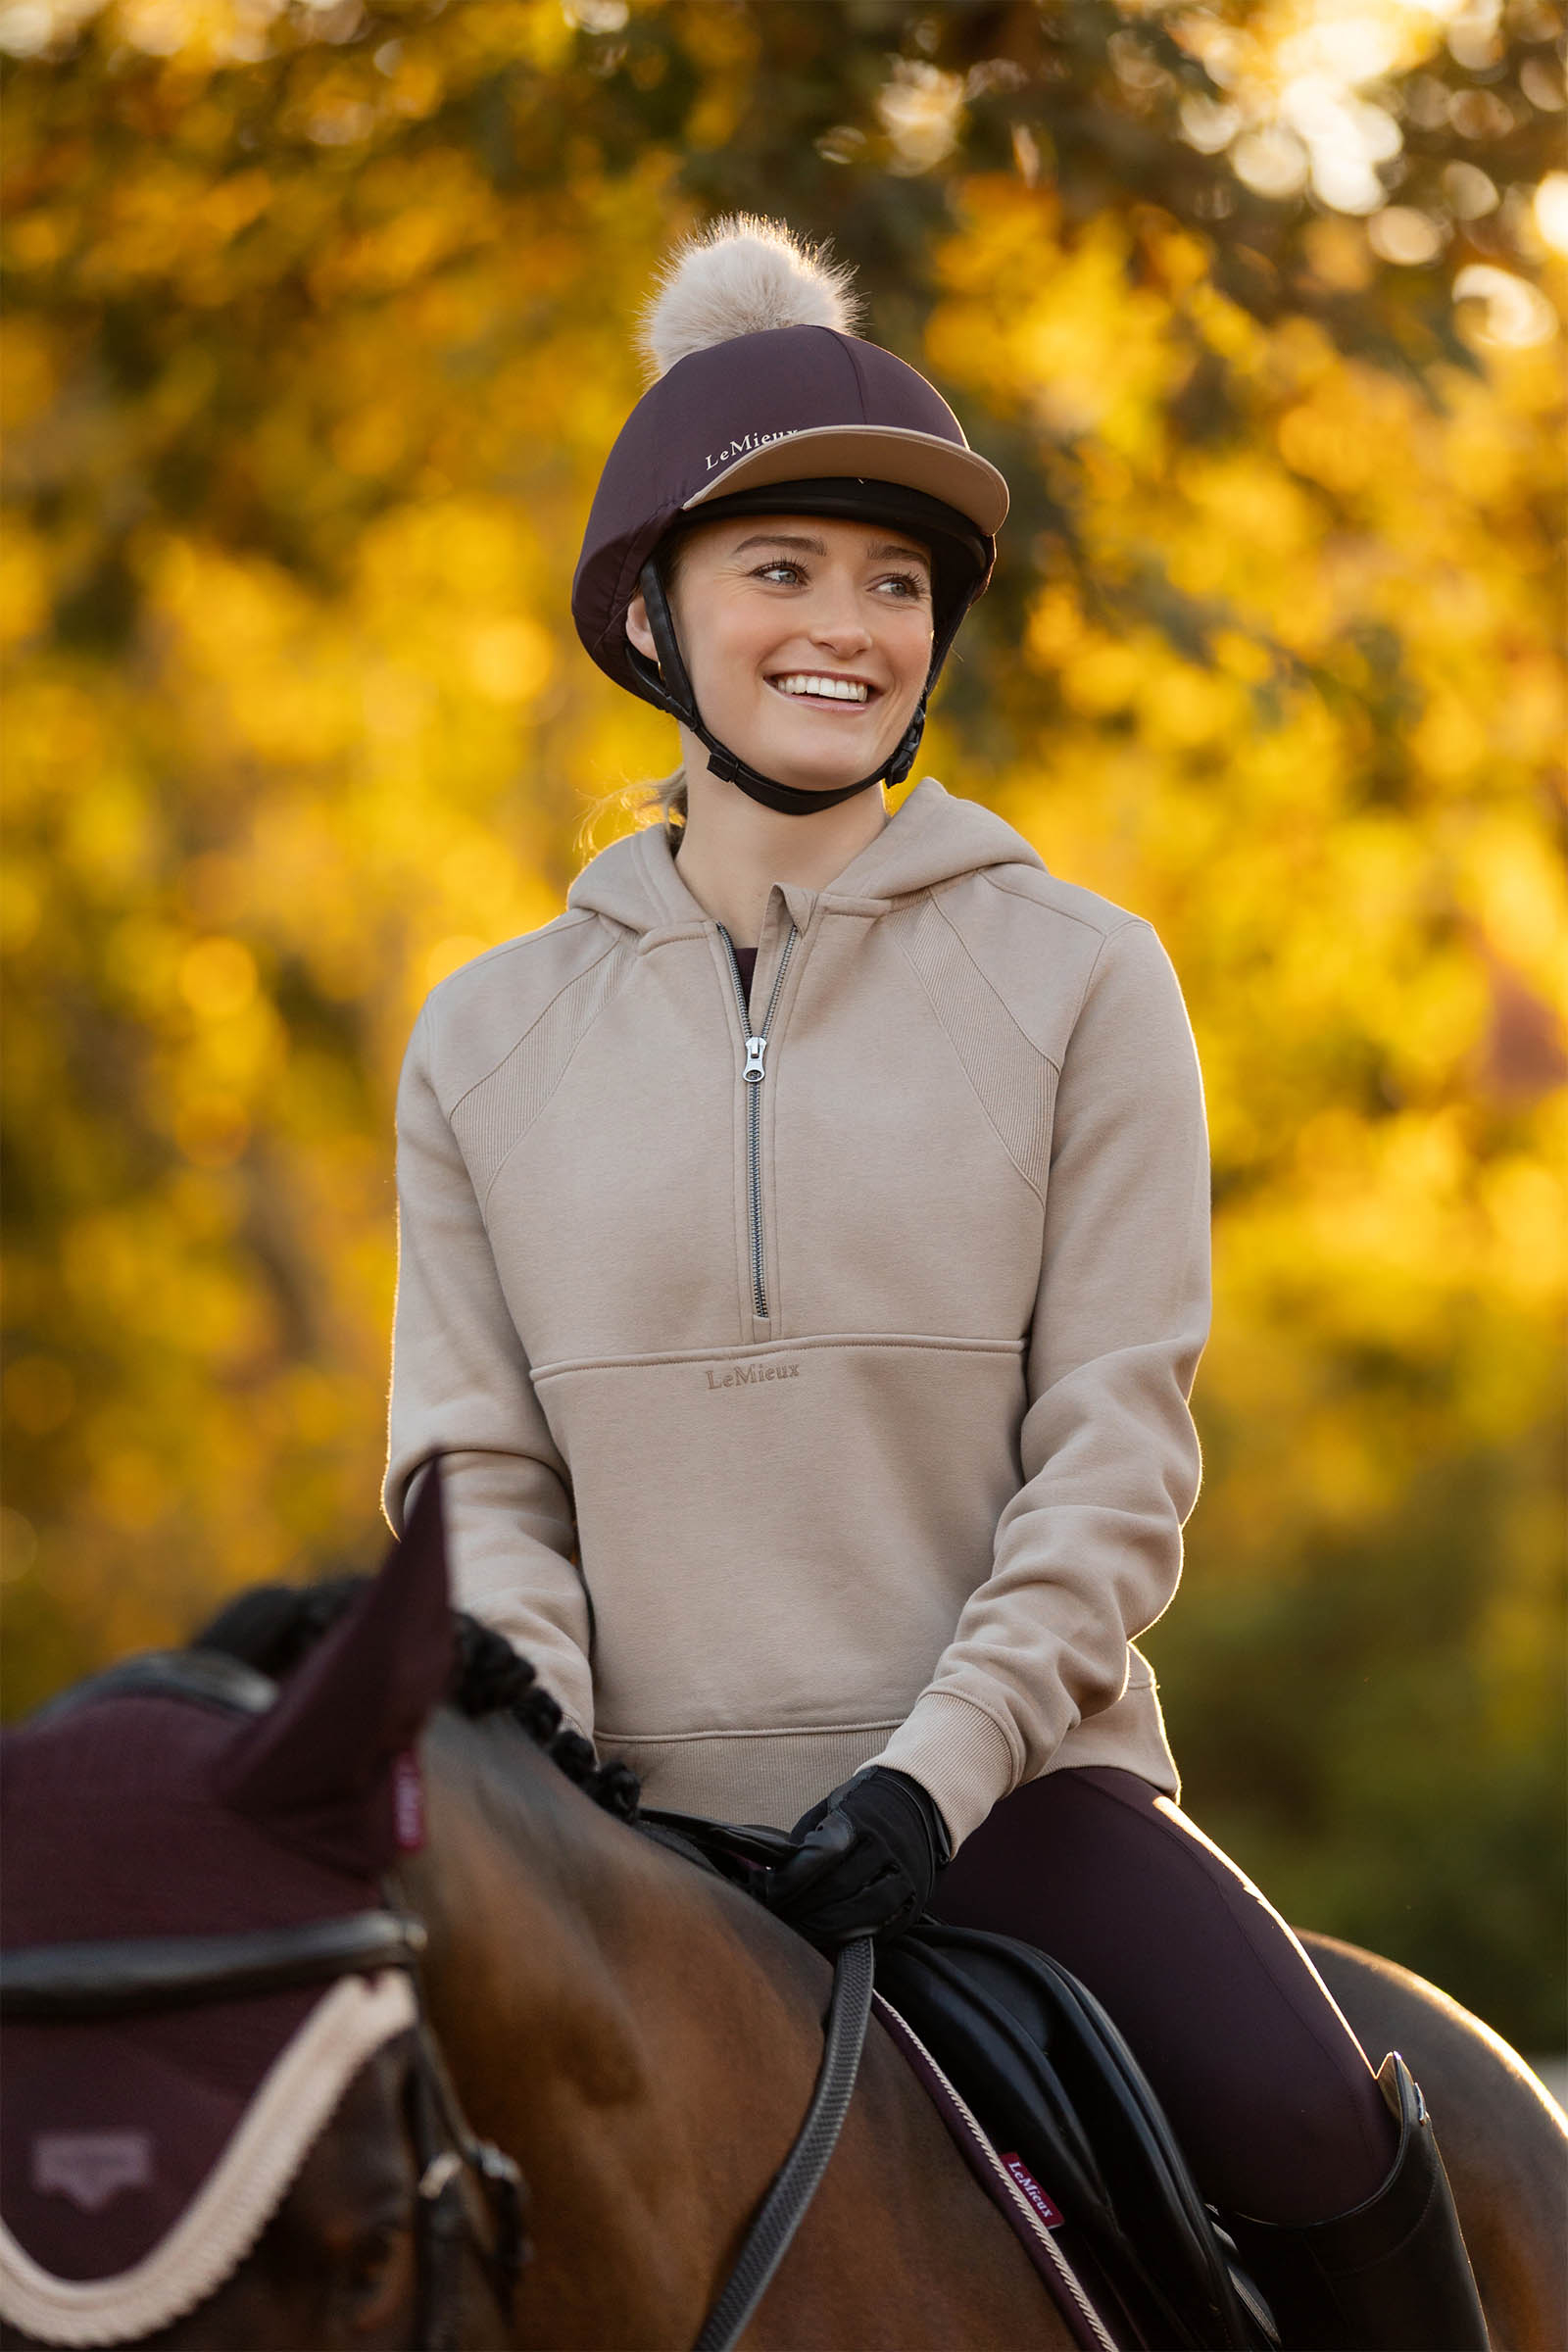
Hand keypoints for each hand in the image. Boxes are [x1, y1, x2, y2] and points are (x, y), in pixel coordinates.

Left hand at [765, 1766, 950, 1945]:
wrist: (921, 1803)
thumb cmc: (863, 1807)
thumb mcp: (833, 1805)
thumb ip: (807, 1837)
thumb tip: (775, 1875)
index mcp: (860, 1818)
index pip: (821, 1853)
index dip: (792, 1878)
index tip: (770, 1893)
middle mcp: (886, 1846)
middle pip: (839, 1887)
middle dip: (803, 1909)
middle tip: (778, 1918)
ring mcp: (905, 1874)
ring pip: (863, 1912)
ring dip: (825, 1929)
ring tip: (800, 1933)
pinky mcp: (916, 1900)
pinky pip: (883, 1926)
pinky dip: (853, 1937)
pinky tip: (831, 1938)